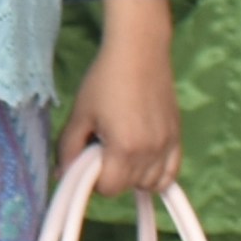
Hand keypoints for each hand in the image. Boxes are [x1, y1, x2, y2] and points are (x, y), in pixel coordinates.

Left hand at [67, 0, 180, 204]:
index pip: (108, 189)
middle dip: (111, 175)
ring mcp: (168, 145)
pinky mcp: (178, 136)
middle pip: (128, 187)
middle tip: (103, 147)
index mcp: (124, 148)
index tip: (88, 156)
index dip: (93, 178)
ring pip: (152, 183)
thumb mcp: (80, 114)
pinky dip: (158, 174)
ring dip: (134, 176)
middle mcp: (150, 152)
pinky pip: (172, 172)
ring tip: (122, 151)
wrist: (139, 51)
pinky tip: (143, 160)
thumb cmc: (104, 79)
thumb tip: (62, 175)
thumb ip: (68, 148)